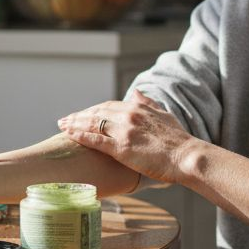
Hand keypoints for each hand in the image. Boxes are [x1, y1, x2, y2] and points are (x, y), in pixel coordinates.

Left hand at [58, 90, 195, 185]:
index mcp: (138, 108)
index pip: (109, 105)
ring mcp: (124, 130)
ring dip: (74, 123)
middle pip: (97, 111)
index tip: (83, 114)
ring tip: (61, 125)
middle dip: (79, 115)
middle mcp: (128, 115)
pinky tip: (69, 134)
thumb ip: (149, 103)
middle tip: (65, 119)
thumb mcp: (165, 115)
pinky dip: (80, 135)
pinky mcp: (121, 147)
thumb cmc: (179, 141)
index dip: (94, 109)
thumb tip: (136, 92)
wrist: (187, 156)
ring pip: (93, 123)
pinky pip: (95, 139)